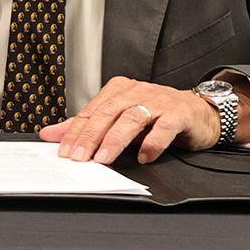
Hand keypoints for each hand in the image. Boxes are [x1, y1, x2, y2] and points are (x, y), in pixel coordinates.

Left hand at [40, 75, 248, 164]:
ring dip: (115, 140)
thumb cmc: (157, 117)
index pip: (92, 110)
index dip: (76, 131)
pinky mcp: (180, 113)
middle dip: (90, 136)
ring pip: (132, 118)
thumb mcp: (118, 121)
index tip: (63, 150)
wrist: (199, 113)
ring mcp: (160, 101)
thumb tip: (51, 134)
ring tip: (103, 158)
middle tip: (79, 157)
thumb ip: (86, 127)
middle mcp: (138, 92)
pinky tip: (144, 156)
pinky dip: (152, 143)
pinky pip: (164, 127)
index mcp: (120, 90)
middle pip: (108, 112)